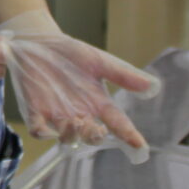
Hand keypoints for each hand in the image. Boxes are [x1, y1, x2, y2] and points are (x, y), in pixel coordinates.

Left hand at [0, 14, 158, 157]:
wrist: (39, 41)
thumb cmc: (71, 54)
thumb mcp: (99, 61)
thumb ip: (123, 75)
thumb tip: (153, 86)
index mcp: (98, 103)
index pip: (118, 124)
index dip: (128, 136)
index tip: (140, 147)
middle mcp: (80, 114)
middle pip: (91, 135)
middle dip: (95, 137)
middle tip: (98, 129)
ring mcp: (57, 115)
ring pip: (67, 137)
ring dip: (72, 135)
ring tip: (75, 121)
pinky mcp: (35, 111)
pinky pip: (38, 130)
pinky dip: (42, 134)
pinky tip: (47, 131)